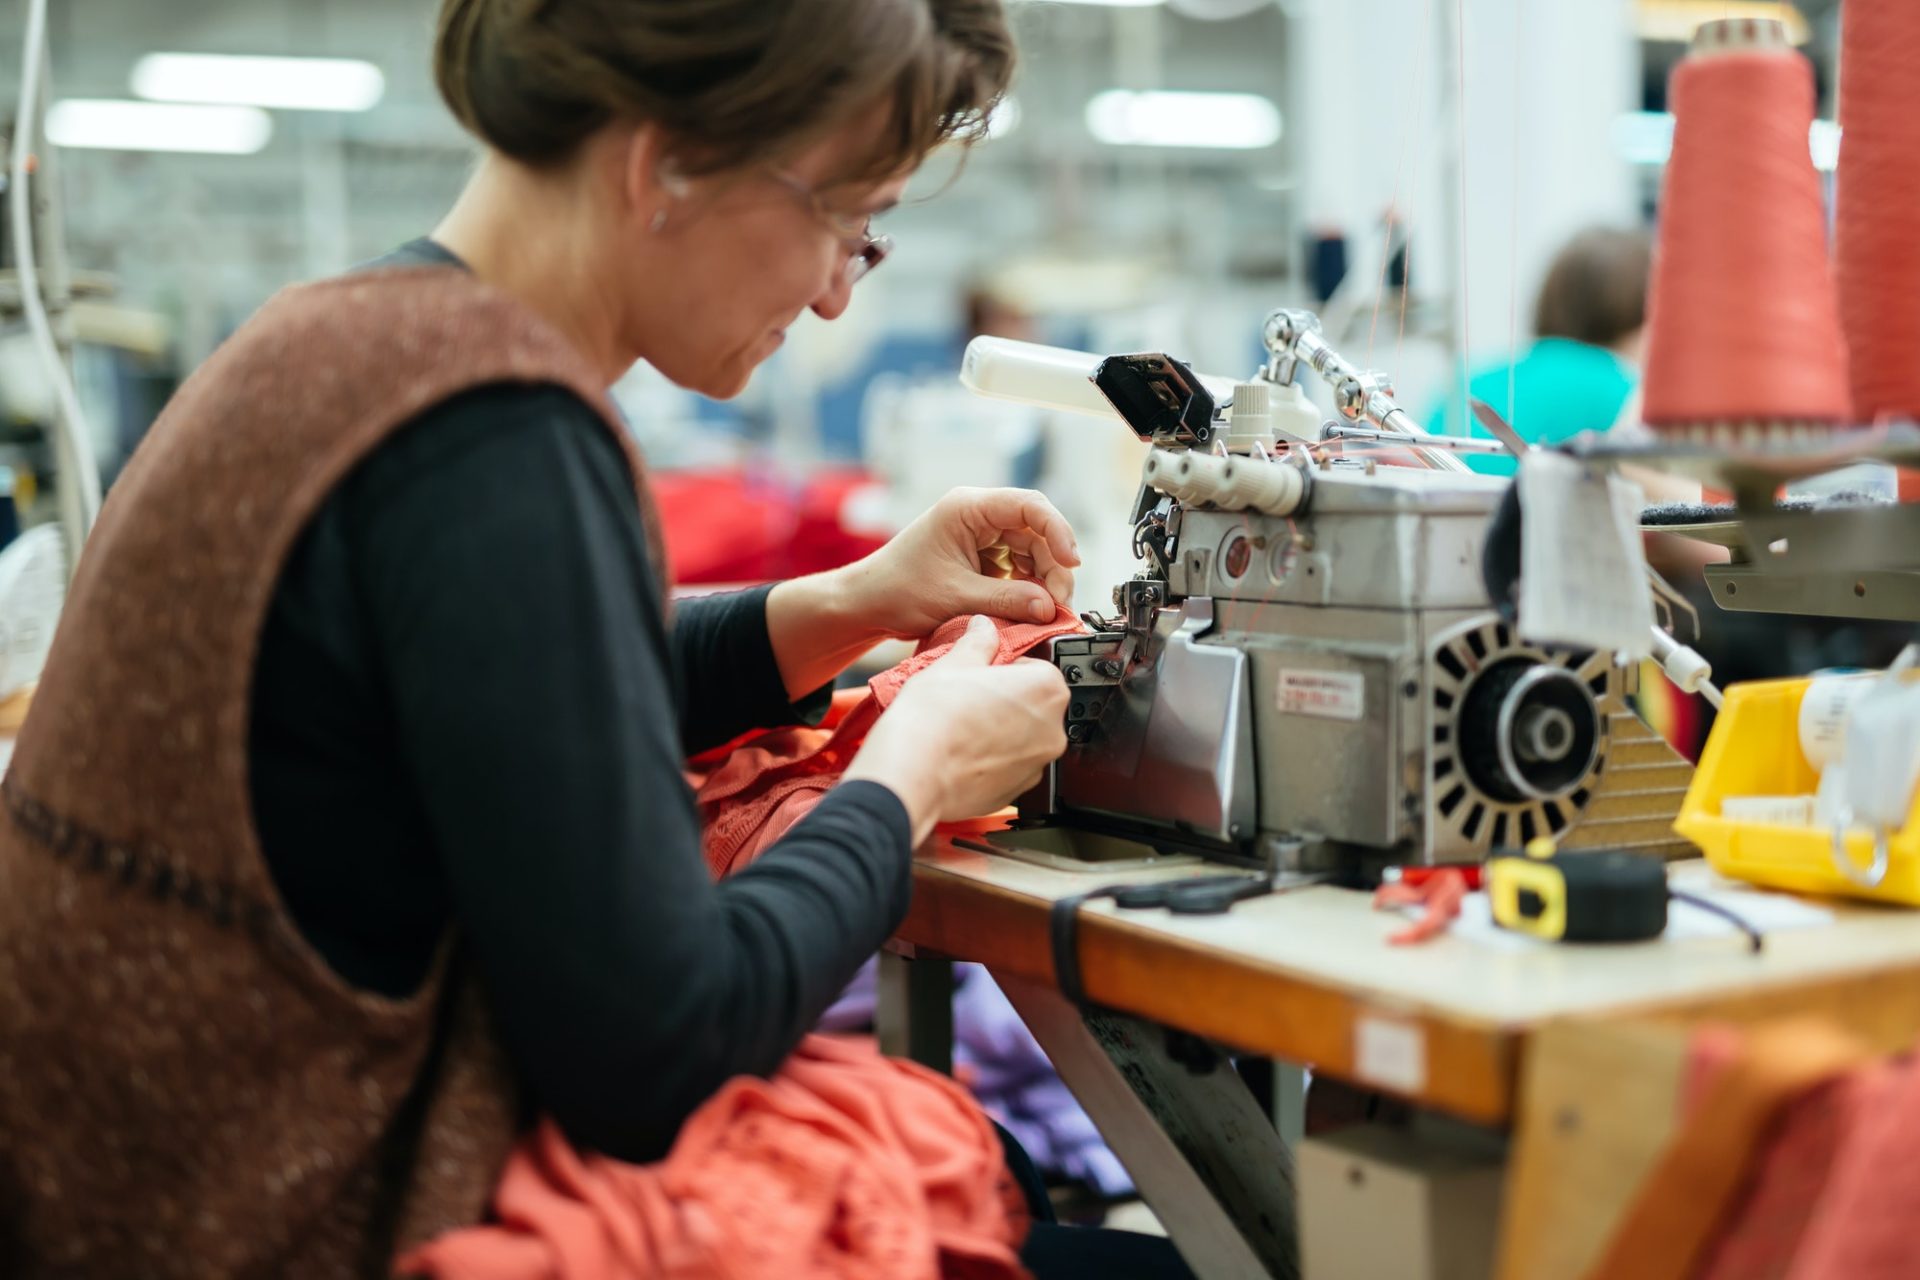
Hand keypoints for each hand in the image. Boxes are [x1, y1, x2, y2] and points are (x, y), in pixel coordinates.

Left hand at [836, 487, 1081, 638]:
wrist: (868, 605)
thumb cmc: (898, 590)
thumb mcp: (958, 597)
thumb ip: (1008, 599)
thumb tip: (1049, 607)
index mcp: (968, 508)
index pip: (1029, 505)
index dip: (1057, 531)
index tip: (1071, 562)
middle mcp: (977, 515)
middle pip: (1035, 532)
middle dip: (1052, 568)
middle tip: (1058, 605)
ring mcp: (980, 535)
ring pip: (1030, 551)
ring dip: (1042, 580)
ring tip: (1044, 611)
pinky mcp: (981, 556)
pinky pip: (1017, 566)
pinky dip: (1027, 586)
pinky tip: (1028, 607)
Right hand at [842, 615, 1069, 845]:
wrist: (912, 774)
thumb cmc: (934, 719)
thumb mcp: (954, 663)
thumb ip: (978, 642)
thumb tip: (984, 627)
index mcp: (1046, 689)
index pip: (1038, 666)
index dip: (1007, 667)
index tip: (984, 673)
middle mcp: (1052, 730)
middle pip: (1033, 704)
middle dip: (1006, 699)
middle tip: (969, 698)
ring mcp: (1036, 765)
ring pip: (1022, 738)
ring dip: (999, 730)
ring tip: (962, 726)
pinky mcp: (1016, 791)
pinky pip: (1008, 767)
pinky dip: (991, 759)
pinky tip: (962, 751)